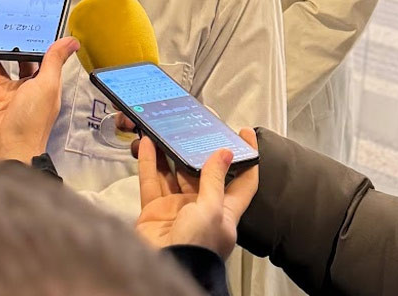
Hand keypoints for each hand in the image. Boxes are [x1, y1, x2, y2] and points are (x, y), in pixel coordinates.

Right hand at [0, 16, 77, 163]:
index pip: (37, 56)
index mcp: (41, 85)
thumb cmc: (31, 125)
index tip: (25, 21)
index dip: (30, 39)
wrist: (5, 152)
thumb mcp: (48, 86)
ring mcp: (0, 91)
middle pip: (10, 56)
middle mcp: (21, 88)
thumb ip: (54, 61)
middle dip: (3, 37)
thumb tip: (70, 41)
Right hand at [134, 129, 258, 257]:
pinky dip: (150, 162)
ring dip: (171, 153)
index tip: (245, 135)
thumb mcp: (213, 210)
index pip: (244, 180)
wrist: (166, 268)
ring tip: (169, 131)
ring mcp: (177, 208)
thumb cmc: (197, 248)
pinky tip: (149, 145)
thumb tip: (224, 154)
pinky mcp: (155, 210)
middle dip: (199, 152)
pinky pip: (152, 181)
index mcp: (225, 211)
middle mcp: (202, 208)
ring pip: (174, 173)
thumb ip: (215, 180)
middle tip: (196, 128)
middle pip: (203, 173)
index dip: (248, 157)